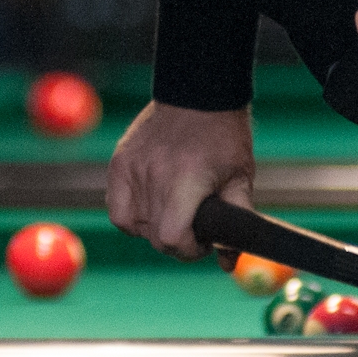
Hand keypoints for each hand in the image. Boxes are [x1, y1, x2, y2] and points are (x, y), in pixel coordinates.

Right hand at [107, 101, 254, 259]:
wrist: (198, 93)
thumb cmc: (224, 136)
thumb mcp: (240, 178)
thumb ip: (236, 222)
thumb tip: (227, 263)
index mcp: (187, 181)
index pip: (171, 238)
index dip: (188, 250)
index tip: (201, 242)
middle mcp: (155, 176)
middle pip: (155, 237)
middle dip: (176, 241)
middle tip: (192, 226)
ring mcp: (132, 169)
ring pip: (135, 226)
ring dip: (154, 228)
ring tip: (174, 211)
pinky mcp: (119, 163)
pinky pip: (117, 209)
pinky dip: (131, 216)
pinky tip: (150, 207)